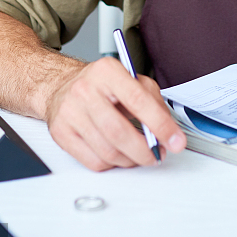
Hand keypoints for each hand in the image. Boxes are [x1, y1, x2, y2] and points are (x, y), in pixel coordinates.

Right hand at [45, 56, 186, 170]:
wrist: (61, 85)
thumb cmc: (100, 85)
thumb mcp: (131, 80)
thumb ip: (153, 101)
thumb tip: (168, 131)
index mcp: (107, 72)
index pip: (138, 101)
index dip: (161, 125)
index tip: (175, 141)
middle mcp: (85, 90)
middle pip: (119, 132)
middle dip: (145, 150)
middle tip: (157, 154)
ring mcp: (70, 112)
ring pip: (108, 151)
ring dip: (131, 160)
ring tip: (139, 154)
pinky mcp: (61, 133)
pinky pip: (93, 162)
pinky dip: (112, 164)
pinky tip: (118, 154)